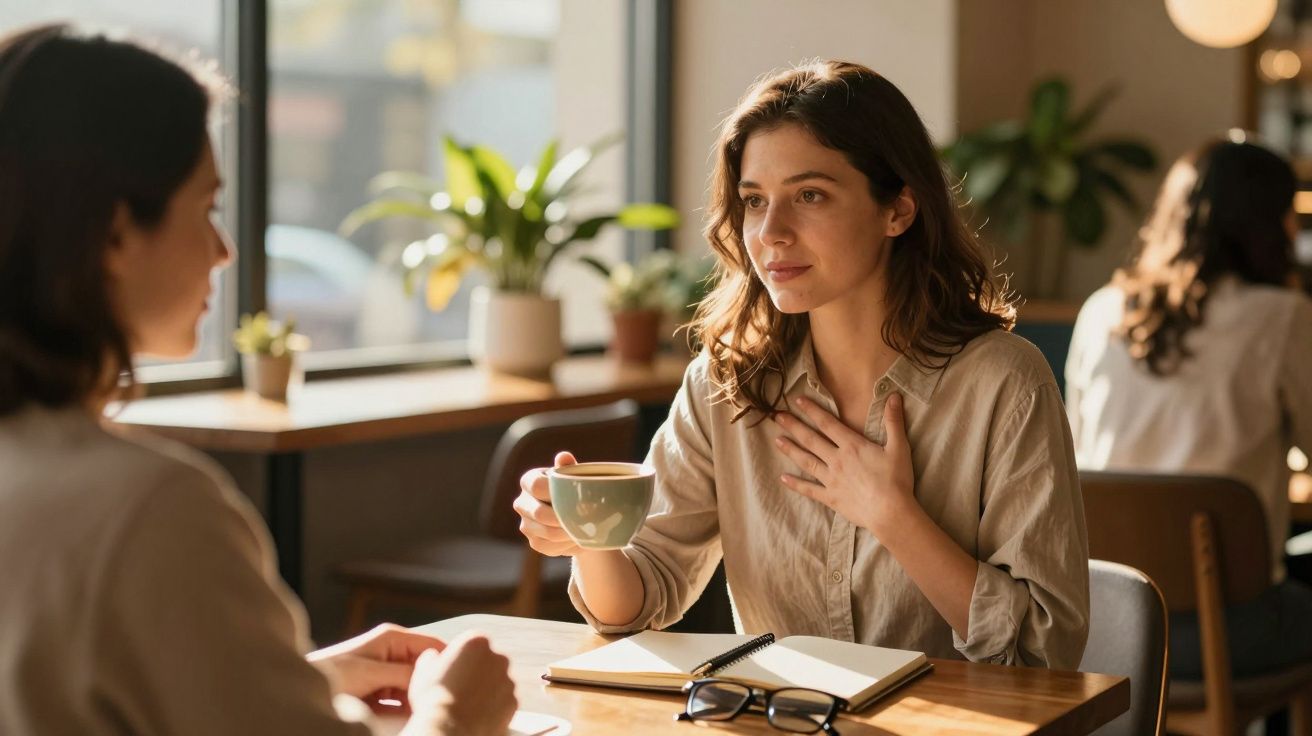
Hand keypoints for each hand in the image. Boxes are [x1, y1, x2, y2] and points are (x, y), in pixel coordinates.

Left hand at [306, 623, 446, 713]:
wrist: (302, 693)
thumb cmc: (333, 675)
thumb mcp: (371, 672)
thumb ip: (404, 672)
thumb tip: (434, 675)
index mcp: (392, 638)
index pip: (434, 644)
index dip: (448, 661)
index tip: (457, 680)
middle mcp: (392, 651)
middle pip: (426, 667)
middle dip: (431, 683)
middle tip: (435, 700)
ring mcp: (386, 672)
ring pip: (416, 686)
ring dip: (417, 698)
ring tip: (421, 709)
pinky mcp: (380, 691)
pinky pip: (402, 700)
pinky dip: (405, 709)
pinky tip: (406, 717)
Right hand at [406, 632, 517, 735]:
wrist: (449, 729)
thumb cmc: (434, 699)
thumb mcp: (423, 670)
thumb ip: (432, 656)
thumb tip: (433, 656)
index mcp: (476, 641)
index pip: (470, 644)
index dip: (459, 659)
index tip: (451, 672)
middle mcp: (497, 657)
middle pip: (487, 661)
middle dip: (476, 672)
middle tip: (458, 688)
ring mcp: (508, 680)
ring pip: (497, 682)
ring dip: (485, 690)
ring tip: (465, 704)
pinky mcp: (513, 702)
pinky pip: (503, 701)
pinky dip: (493, 706)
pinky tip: (476, 714)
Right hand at [513, 451, 585, 556]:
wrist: (577, 514)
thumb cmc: (574, 489)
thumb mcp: (573, 476)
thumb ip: (568, 467)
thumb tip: (564, 457)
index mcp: (529, 481)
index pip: (536, 486)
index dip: (556, 493)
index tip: (578, 499)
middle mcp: (522, 502)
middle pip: (539, 513)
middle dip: (564, 518)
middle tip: (587, 519)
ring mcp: (525, 524)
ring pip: (546, 532)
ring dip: (569, 533)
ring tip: (587, 530)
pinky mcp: (533, 542)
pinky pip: (549, 547)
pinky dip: (567, 545)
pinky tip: (579, 538)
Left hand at [773, 393, 915, 533]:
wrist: (890, 512)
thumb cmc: (896, 480)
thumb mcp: (899, 447)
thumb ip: (893, 421)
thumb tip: (894, 396)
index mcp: (852, 446)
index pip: (827, 423)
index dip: (812, 410)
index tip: (797, 401)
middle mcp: (837, 460)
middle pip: (811, 440)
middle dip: (794, 426)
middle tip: (777, 416)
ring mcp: (831, 480)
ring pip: (806, 461)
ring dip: (791, 450)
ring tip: (776, 441)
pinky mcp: (830, 498)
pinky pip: (809, 490)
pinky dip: (796, 484)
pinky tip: (783, 478)